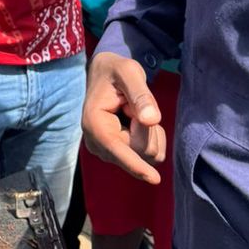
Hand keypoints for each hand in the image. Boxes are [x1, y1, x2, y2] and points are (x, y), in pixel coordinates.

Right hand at [82, 52, 165, 182]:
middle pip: (141, 150)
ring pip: (147, 154)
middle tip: (133, 103)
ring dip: (150, 132)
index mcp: (94, 123)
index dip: (136, 164)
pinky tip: (137, 121)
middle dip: (147, 128)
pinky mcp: (118, 155)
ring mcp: (107, 152)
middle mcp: (97, 144)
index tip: (154, 178)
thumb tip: (152, 120)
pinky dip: (151, 137)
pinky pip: (149, 155)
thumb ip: (141, 95)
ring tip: (133, 111)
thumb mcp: (129, 72)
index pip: (117, 148)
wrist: (104, 74)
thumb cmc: (115, 70)